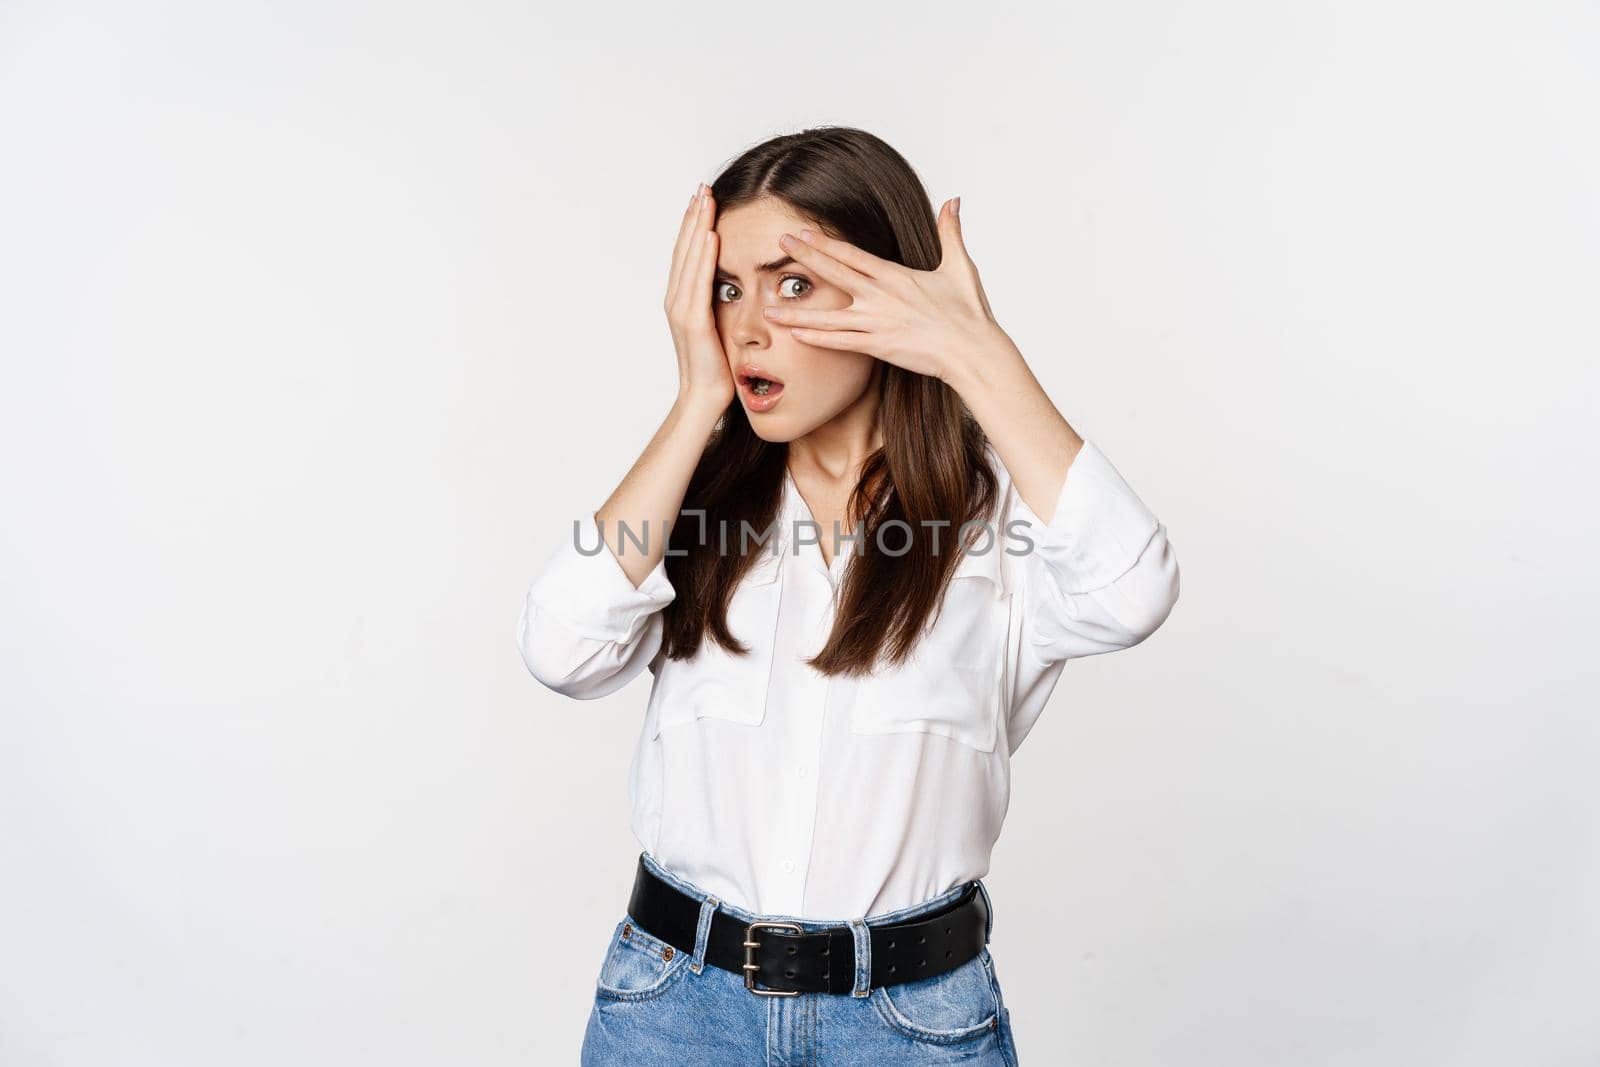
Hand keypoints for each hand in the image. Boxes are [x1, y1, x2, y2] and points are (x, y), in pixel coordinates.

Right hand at [664, 184, 733, 408]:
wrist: (703, 398)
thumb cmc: (715, 368)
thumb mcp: (719, 327)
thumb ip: (720, 303)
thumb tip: (734, 284)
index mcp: (682, 300)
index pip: (687, 254)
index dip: (693, 225)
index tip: (703, 200)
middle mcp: (676, 300)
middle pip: (683, 248)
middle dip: (692, 217)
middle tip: (702, 187)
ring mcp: (681, 309)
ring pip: (688, 258)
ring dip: (696, 227)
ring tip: (705, 200)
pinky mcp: (692, 321)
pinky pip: (698, 282)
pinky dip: (703, 257)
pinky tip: (710, 235)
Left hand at [759, 197, 1010, 383]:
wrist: (973, 350)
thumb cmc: (969, 312)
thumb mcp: (960, 266)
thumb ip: (950, 232)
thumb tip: (953, 201)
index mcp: (896, 275)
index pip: (852, 255)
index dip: (824, 243)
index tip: (802, 233)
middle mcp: (882, 295)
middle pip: (835, 273)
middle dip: (804, 258)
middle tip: (778, 245)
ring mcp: (878, 322)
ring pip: (828, 315)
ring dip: (796, 311)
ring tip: (767, 307)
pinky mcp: (879, 346)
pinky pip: (842, 342)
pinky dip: (818, 338)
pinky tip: (795, 334)